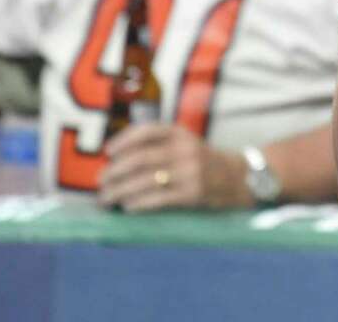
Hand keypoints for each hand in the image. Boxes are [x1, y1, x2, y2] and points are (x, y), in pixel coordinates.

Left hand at [98, 123, 249, 211]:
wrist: (236, 177)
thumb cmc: (201, 161)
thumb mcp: (184, 143)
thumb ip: (157, 145)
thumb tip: (116, 160)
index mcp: (180, 134)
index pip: (148, 131)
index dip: (124, 140)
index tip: (107, 151)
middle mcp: (185, 150)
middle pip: (141, 159)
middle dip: (115, 171)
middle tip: (100, 182)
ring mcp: (189, 172)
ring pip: (145, 181)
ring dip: (120, 191)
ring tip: (106, 198)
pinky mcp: (192, 193)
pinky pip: (158, 199)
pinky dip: (138, 203)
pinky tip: (127, 207)